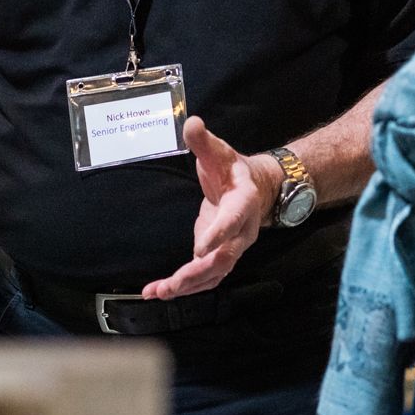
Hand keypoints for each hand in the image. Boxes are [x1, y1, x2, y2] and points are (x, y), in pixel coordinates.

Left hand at [141, 116, 279, 300]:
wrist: (257, 189)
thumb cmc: (232, 168)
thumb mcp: (219, 151)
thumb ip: (203, 140)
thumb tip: (191, 122)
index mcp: (243, 202)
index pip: (233, 220)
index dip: (219, 234)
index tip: (199, 248)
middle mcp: (242, 231)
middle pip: (224, 258)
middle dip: (197, 273)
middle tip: (170, 285)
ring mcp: (233, 247)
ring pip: (214, 274)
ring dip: (187, 287)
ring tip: (157, 293)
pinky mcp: (219, 256)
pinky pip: (205, 277)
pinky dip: (183, 287)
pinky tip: (158, 292)